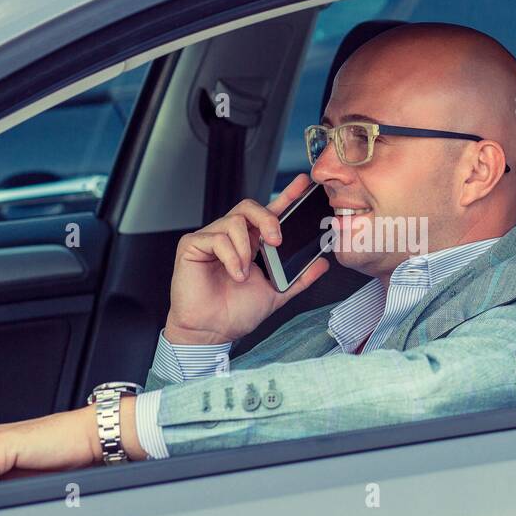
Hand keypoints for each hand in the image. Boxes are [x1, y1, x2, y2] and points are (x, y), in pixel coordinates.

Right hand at [164, 173, 329, 343]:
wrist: (211, 332)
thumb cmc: (235, 313)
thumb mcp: (276, 293)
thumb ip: (299, 277)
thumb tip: (322, 264)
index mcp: (251, 243)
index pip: (269, 213)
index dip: (286, 196)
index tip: (304, 184)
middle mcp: (231, 237)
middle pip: (250, 207)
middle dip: (267, 218)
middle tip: (276, 240)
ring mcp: (211, 239)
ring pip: (234, 221)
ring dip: (245, 249)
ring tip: (244, 273)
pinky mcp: (193, 245)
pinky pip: (217, 237)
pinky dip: (231, 257)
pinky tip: (234, 274)